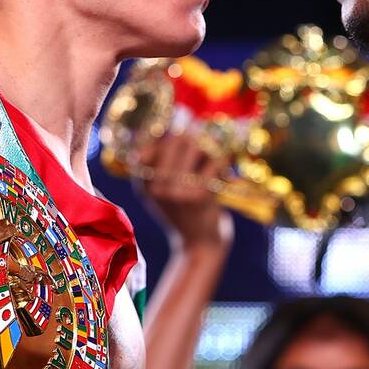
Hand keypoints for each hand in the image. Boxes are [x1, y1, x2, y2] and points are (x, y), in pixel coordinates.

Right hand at [136, 131, 233, 255]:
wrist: (200, 246)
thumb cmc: (186, 213)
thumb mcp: (166, 191)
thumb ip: (165, 162)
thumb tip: (183, 122)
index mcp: (144, 183)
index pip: (154, 142)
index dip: (172, 135)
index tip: (185, 136)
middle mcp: (156, 186)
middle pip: (177, 139)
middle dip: (196, 138)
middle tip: (208, 145)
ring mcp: (176, 191)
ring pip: (195, 145)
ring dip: (210, 148)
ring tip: (215, 160)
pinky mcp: (198, 196)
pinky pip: (214, 161)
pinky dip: (223, 163)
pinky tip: (225, 175)